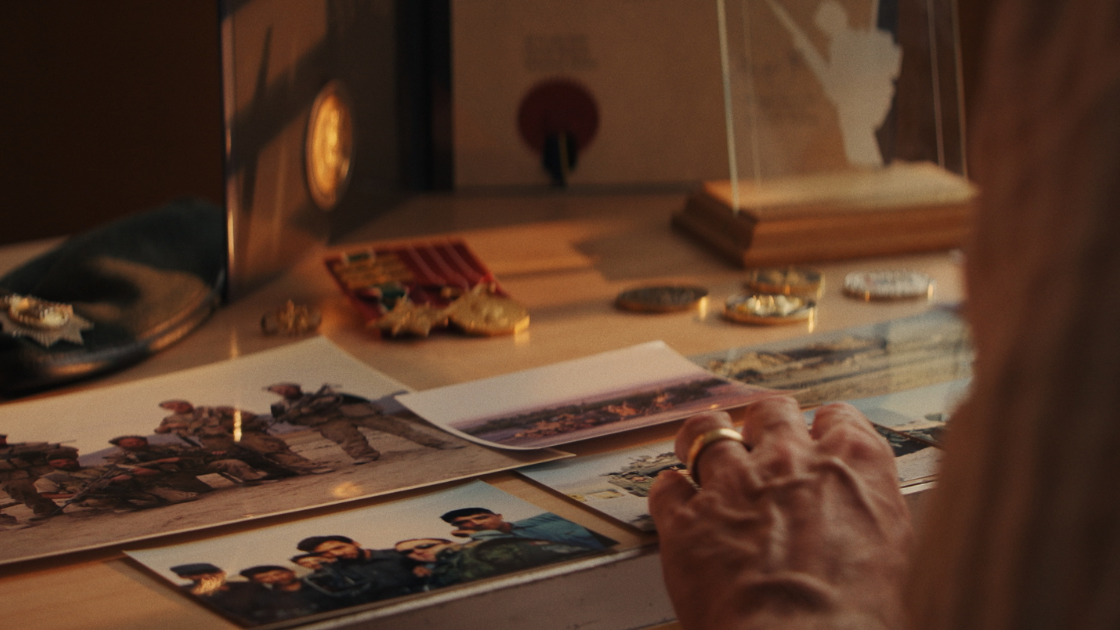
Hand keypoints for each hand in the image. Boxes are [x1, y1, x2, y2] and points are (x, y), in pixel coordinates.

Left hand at [648, 397, 911, 629]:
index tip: (820, 437)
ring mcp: (733, 484)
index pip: (839, 418)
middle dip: (764, 423)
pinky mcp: (686, 519)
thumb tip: (863, 528)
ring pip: (706, 431)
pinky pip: (666, 487)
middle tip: (760, 441)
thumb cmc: (859, 618)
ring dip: (703, 440)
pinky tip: (674, 500)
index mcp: (854, 466)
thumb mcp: (895, 557)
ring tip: (698, 449)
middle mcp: (791, 460)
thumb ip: (868, 517)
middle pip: (771, 412)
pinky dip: (669, 493)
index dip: (826, 429)